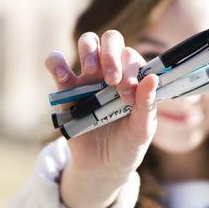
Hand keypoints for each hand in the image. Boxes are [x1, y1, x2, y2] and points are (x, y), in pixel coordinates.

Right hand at [44, 30, 157, 207]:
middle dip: (112, 54)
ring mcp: (89, 78)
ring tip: (91, 72)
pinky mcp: (66, 89)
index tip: (129, 94)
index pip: (133, 57)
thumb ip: (148, 105)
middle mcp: (113, 72)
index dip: (131, 70)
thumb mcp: (142, 130)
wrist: (103, 167)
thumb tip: (152, 79)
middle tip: (113, 80)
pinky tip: (63, 75)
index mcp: (135, 78)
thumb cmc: (128, 145)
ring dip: (89, 50)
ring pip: (87, 42)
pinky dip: (56, 62)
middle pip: (112, 40)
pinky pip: (56, 63)